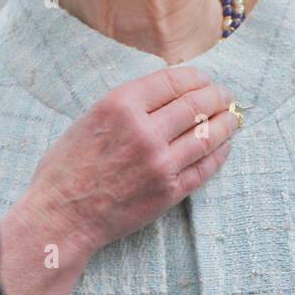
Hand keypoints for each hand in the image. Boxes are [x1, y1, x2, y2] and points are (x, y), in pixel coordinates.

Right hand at [0, 65, 237, 294]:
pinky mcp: (169, 192)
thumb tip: (166, 91)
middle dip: (217, 96)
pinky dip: (219, 154)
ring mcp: (160, 163)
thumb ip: (128, 104)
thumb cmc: (68, 167)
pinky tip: (223, 147)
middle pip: (196, 105)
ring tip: (233, 117)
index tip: (204, 79)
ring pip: (208, 135)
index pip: (173, 81)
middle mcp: (145, 131)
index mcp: (121, 106)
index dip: (196, 77)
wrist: (61, 217)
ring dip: (226, 123)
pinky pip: (205, 168)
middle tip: (224, 95)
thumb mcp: (91, 118)